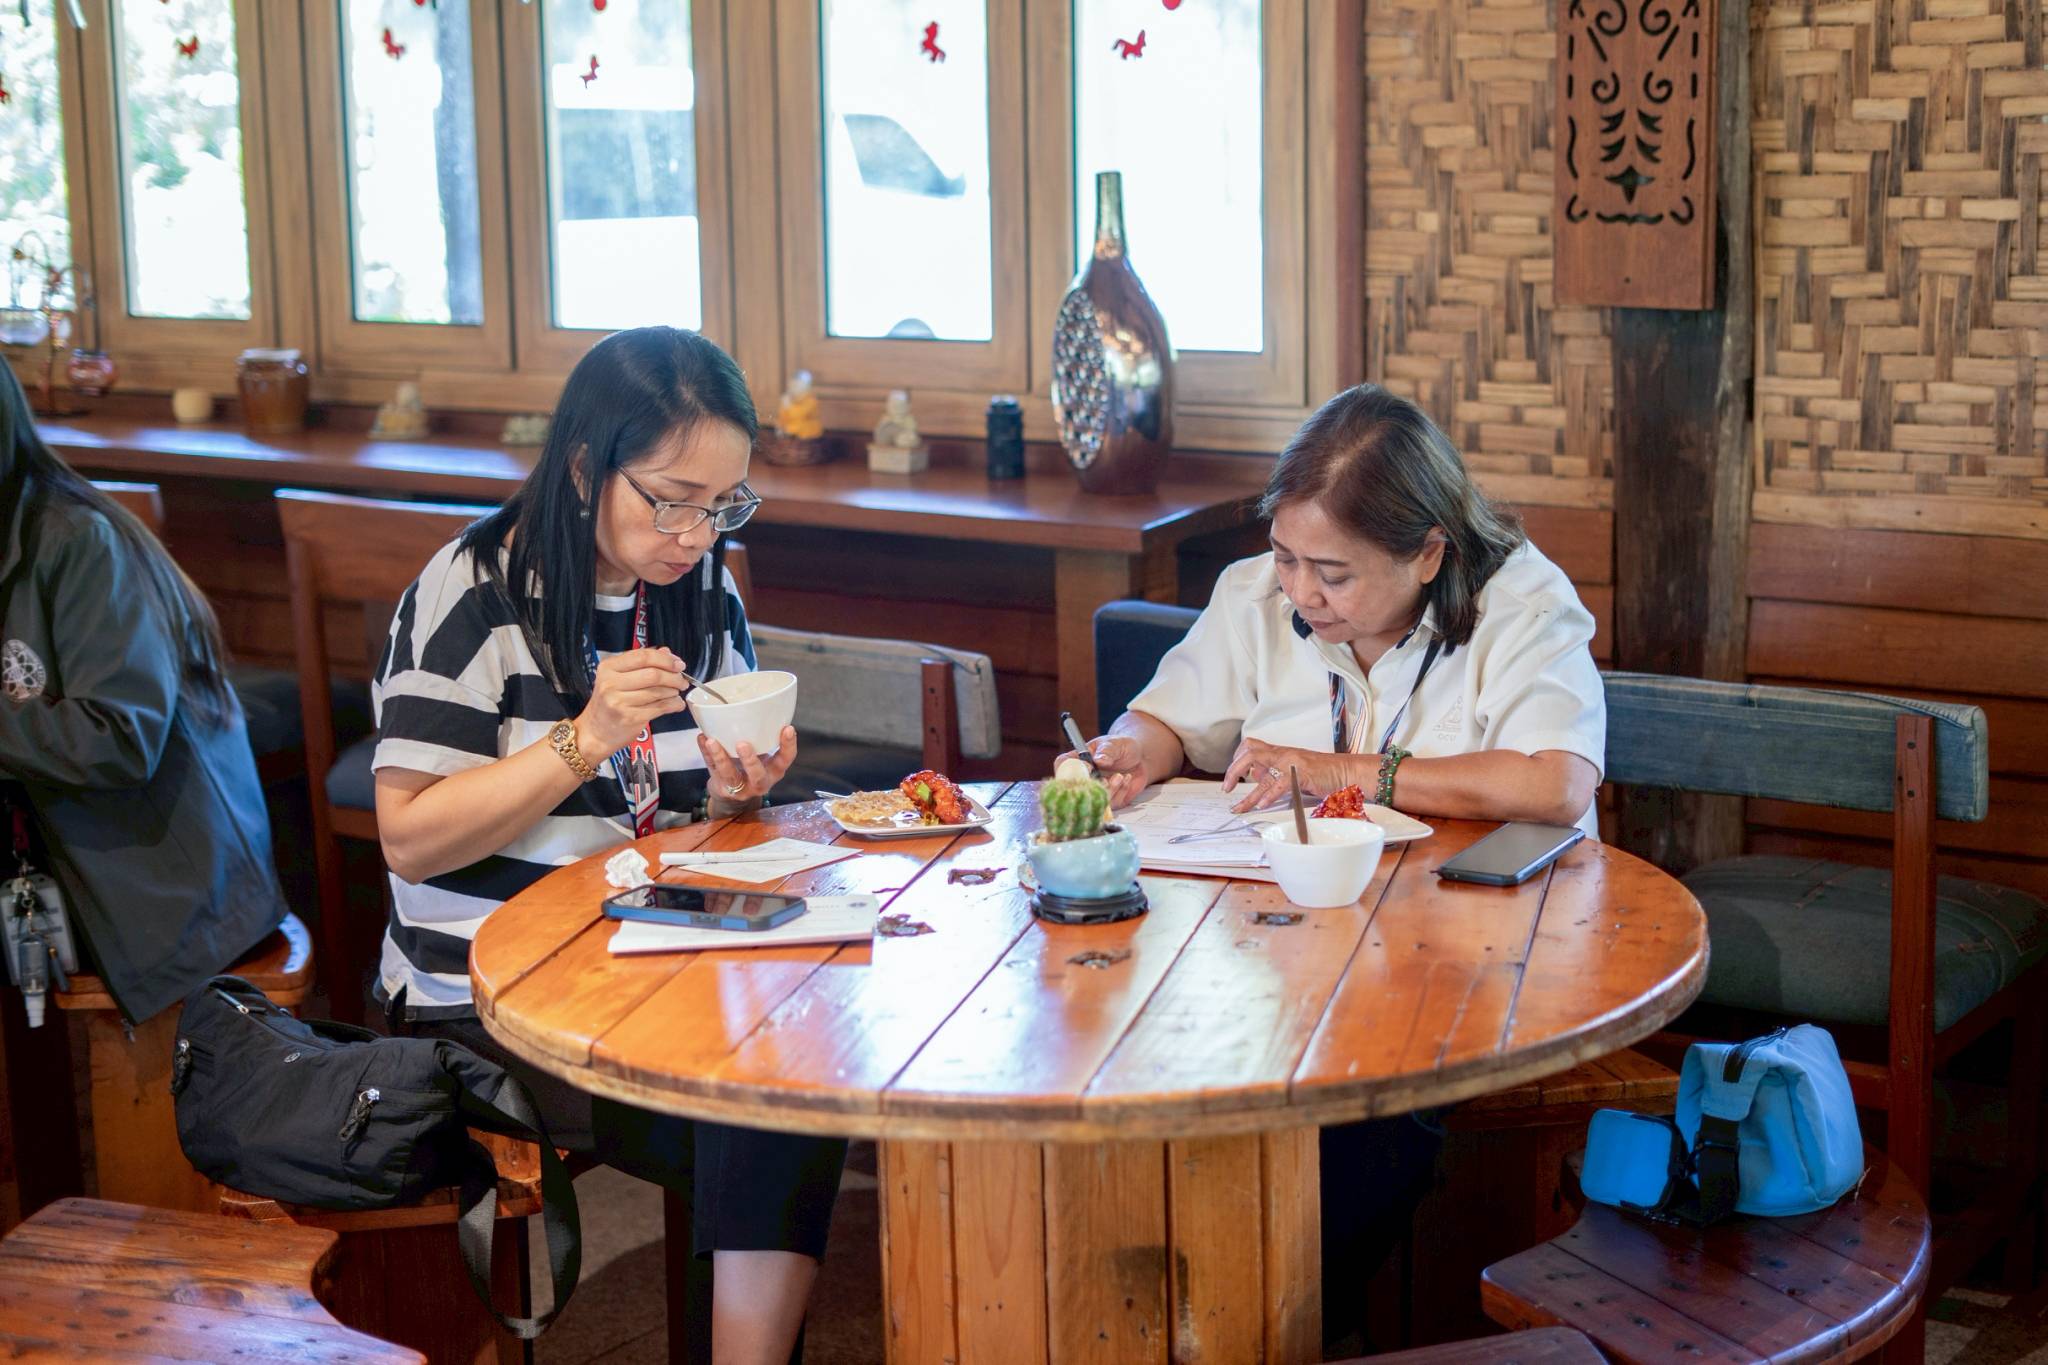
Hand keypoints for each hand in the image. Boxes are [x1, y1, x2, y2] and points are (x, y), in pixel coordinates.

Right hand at [575, 647, 686, 759]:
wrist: (594, 732)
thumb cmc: (608, 703)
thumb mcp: (617, 678)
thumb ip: (641, 664)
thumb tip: (667, 653)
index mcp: (608, 667)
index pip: (643, 656)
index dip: (665, 659)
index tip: (678, 664)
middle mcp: (611, 683)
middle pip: (653, 674)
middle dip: (674, 676)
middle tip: (682, 680)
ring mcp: (619, 702)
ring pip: (658, 691)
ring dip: (674, 691)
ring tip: (677, 692)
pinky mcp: (630, 718)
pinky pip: (659, 708)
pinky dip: (673, 705)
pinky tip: (676, 704)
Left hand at [700, 726, 798, 805]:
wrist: (733, 797)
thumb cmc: (751, 769)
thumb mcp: (763, 756)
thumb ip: (763, 738)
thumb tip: (760, 705)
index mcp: (773, 770)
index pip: (785, 760)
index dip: (789, 745)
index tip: (788, 728)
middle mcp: (759, 782)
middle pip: (757, 775)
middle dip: (750, 761)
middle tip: (742, 744)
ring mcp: (739, 788)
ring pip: (729, 775)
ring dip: (721, 757)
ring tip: (712, 741)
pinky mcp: (721, 787)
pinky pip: (712, 769)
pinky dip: (706, 754)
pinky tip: (702, 738)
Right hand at [1058, 735, 1148, 807]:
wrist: (1141, 758)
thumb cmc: (1124, 747)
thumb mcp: (1116, 743)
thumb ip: (1108, 750)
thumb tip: (1099, 760)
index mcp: (1079, 758)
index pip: (1062, 764)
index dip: (1068, 768)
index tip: (1088, 766)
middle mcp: (1084, 776)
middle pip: (1075, 788)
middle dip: (1092, 786)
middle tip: (1105, 780)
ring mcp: (1095, 790)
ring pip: (1094, 799)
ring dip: (1110, 789)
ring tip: (1120, 776)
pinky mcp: (1109, 800)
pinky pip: (1111, 804)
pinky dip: (1121, 792)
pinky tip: (1126, 779)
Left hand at [1220, 739, 1360, 814]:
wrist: (1346, 771)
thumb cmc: (1322, 772)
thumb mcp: (1292, 769)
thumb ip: (1273, 771)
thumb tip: (1254, 774)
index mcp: (1279, 752)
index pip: (1249, 746)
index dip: (1236, 760)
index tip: (1231, 778)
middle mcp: (1283, 754)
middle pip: (1249, 752)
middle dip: (1234, 770)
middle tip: (1227, 787)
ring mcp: (1292, 762)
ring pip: (1262, 772)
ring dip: (1247, 794)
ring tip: (1238, 807)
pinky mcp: (1302, 774)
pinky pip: (1280, 783)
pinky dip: (1269, 796)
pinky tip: (1262, 805)